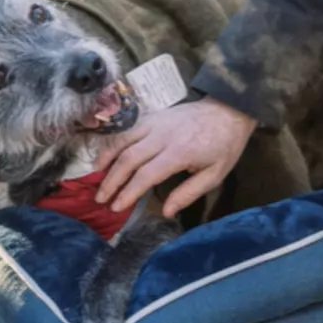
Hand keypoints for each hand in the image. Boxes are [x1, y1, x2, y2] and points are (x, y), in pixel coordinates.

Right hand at [93, 97, 258, 217]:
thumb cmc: (223, 146)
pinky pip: (126, 132)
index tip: (116, 207)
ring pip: (122, 142)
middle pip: (128, 159)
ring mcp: (153, 124)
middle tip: (101, 198)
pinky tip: (104, 158)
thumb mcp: (215, 175)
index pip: (145, 175)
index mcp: (179, 153)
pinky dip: (112, 145)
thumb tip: (166, 212)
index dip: (128, 192)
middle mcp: (161, 137)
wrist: (227, 111)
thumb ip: (189, 193)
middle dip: (111, 181)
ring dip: (106, 161)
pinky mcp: (150, 117)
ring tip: (95, 178)